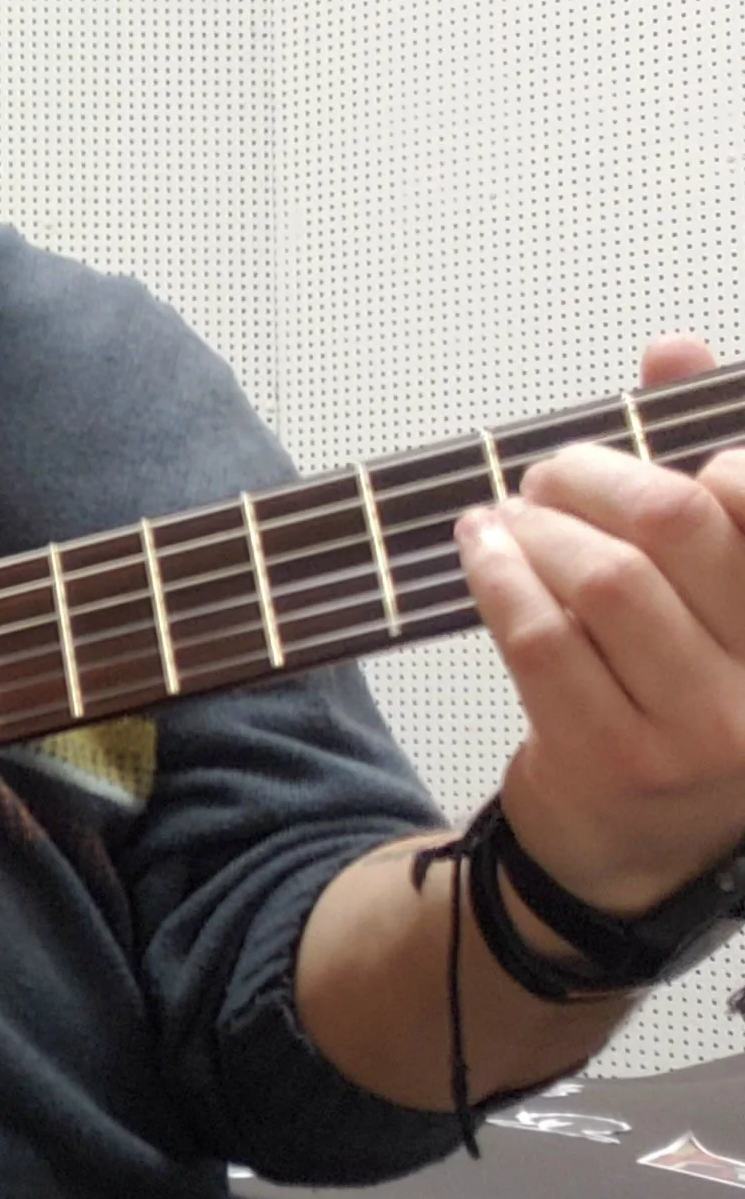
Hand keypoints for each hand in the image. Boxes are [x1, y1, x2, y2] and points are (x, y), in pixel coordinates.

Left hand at [458, 334, 744, 913]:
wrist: (631, 852)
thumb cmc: (679, 698)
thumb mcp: (719, 595)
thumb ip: (708, 476)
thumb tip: (676, 347)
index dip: (705, 457)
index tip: (658, 455)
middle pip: (677, 525)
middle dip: (596, 474)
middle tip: (553, 473)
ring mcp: (697, 730)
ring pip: (604, 580)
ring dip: (537, 526)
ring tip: (508, 515)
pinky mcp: (612, 758)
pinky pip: (541, 639)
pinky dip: (498, 578)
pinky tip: (481, 552)